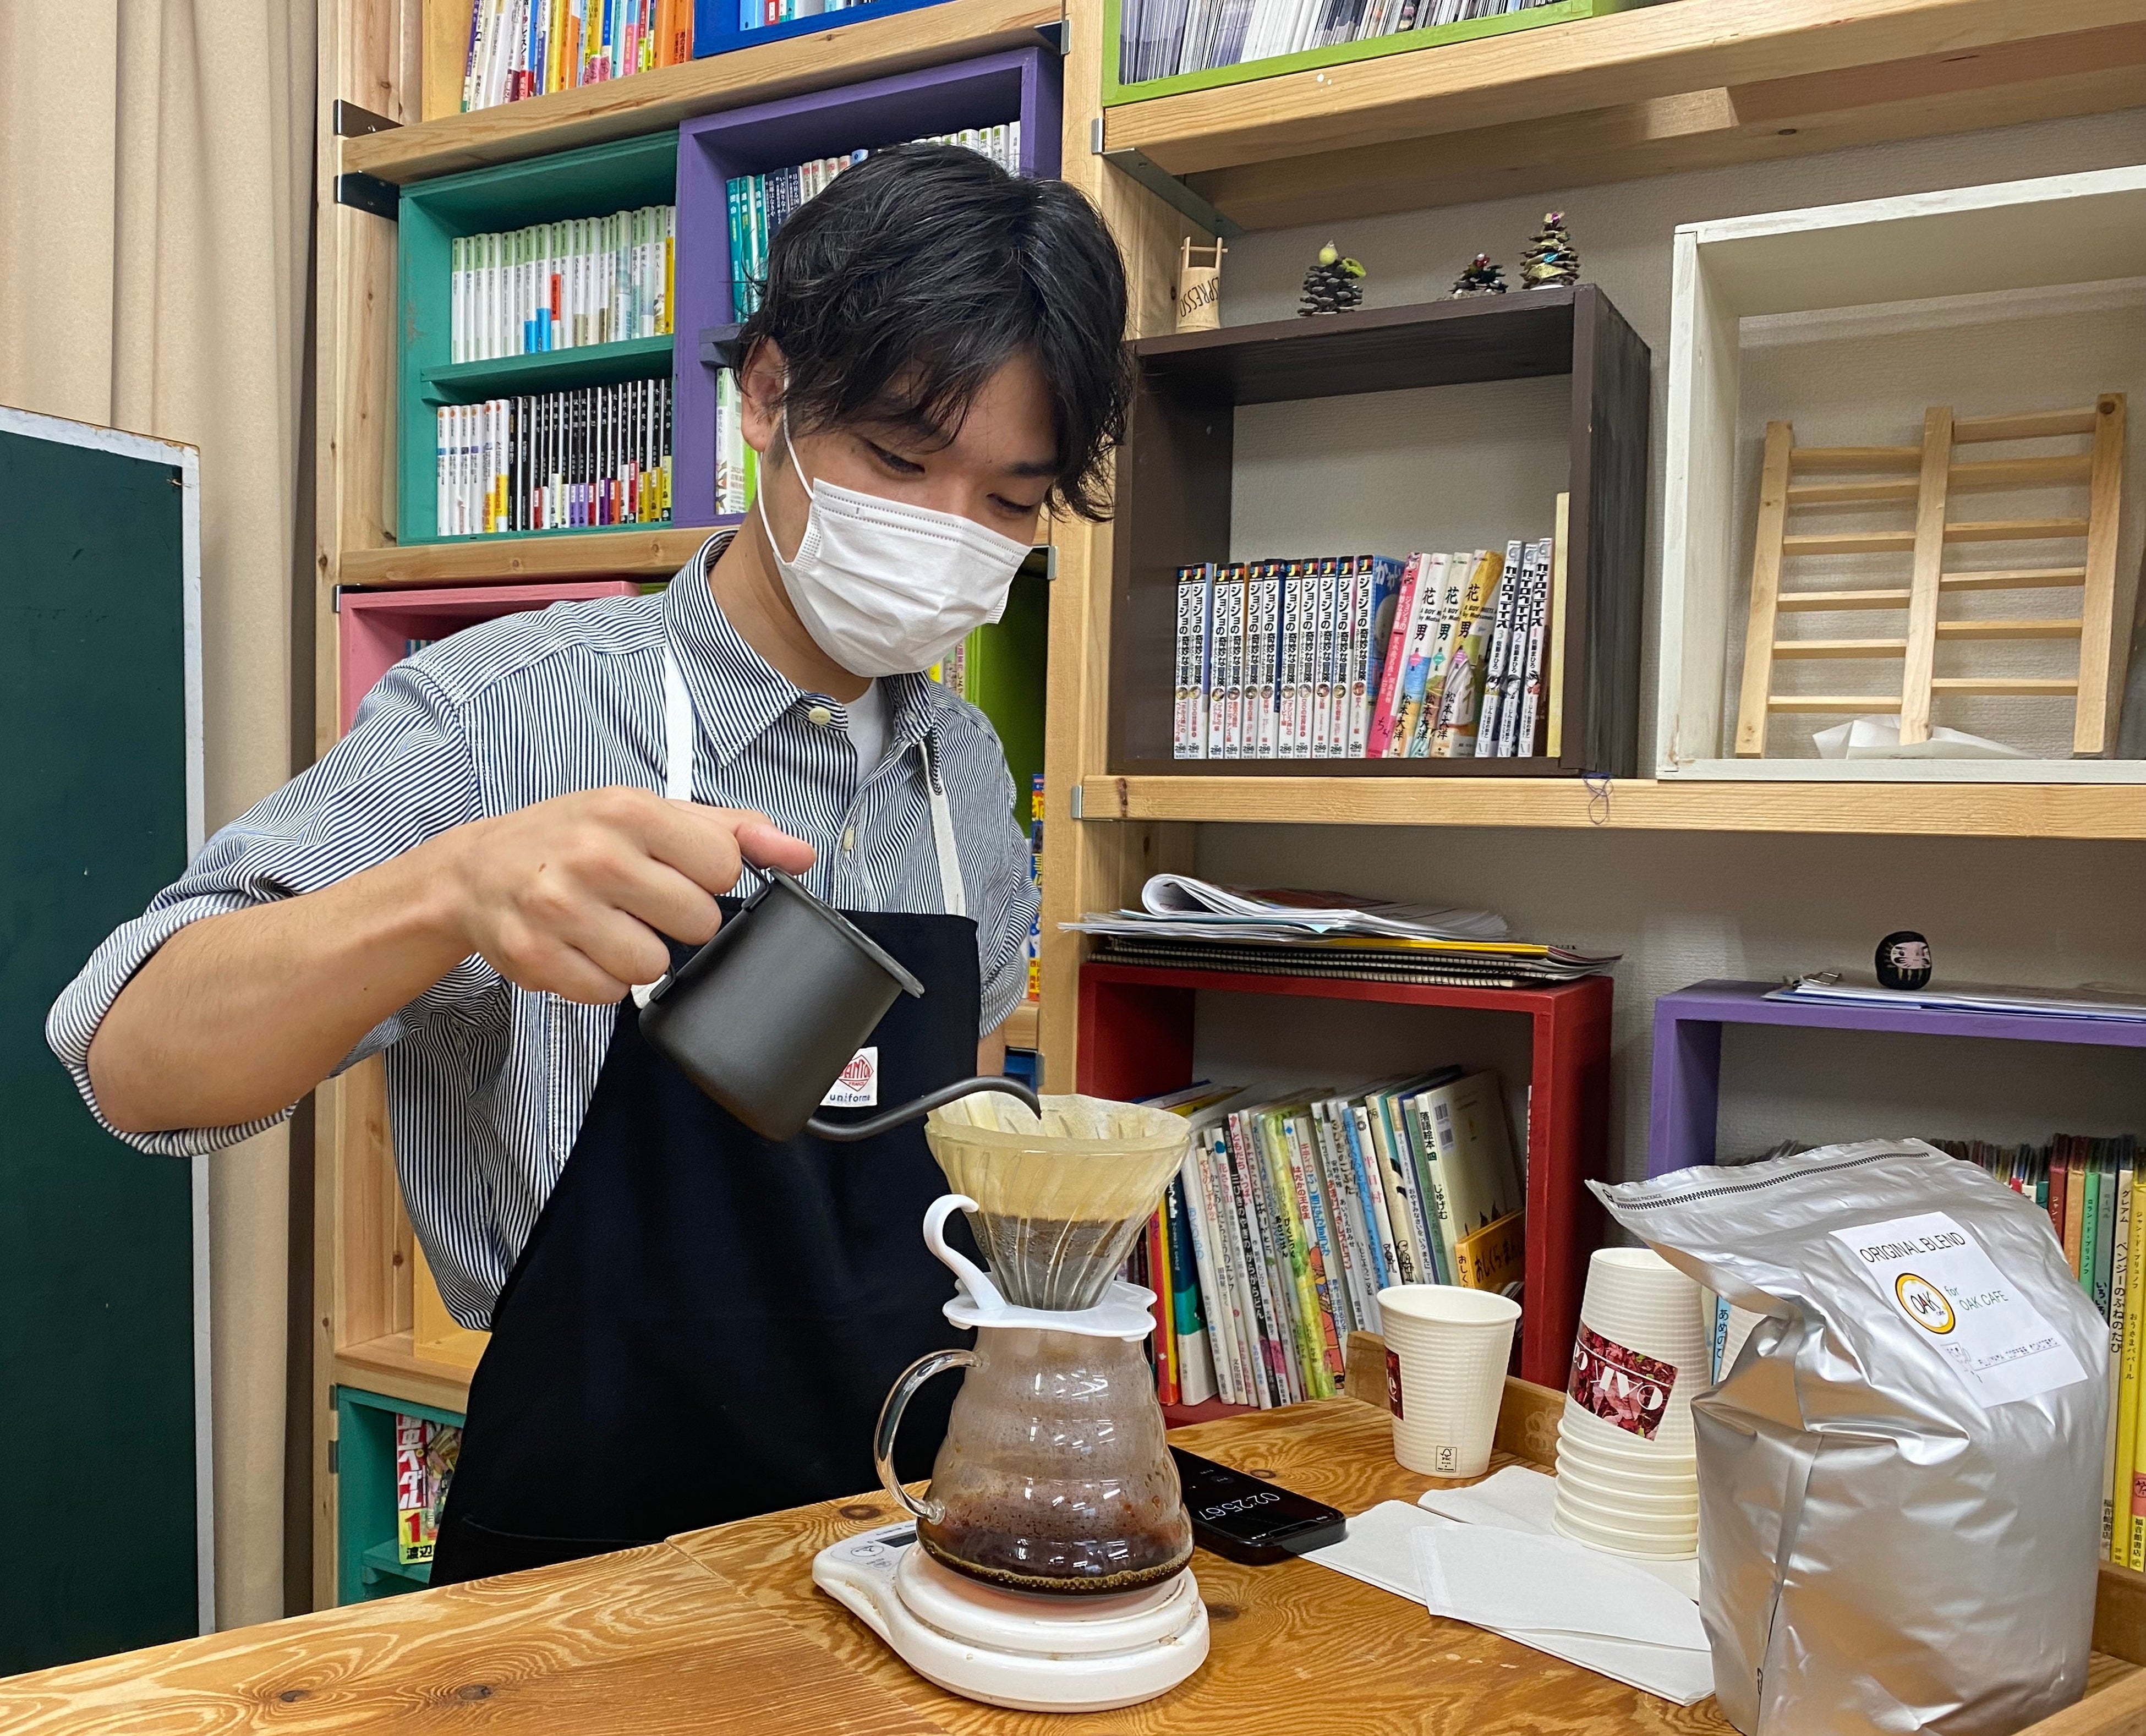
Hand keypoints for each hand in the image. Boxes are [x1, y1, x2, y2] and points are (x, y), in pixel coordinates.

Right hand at [433, 786, 815, 1002]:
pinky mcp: (535, 957)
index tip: (677, 872)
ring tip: (608, 927)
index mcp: (629, 810)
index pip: (724, 867)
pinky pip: (607, 994)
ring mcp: (560, 908)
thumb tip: (800, 854)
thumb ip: (731, 831)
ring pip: (654, 967)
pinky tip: (580, 949)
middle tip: (638, 903)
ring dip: (638, 955)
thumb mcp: (648, 815)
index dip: (709, 879)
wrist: (475, 871)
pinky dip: (600, 980)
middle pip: (698, 923)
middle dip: (676, 921)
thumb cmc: (571, 838)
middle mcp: (594, 855)